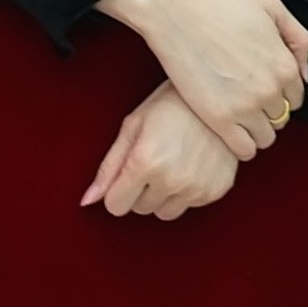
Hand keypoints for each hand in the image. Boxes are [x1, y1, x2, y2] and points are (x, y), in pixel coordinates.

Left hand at [83, 80, 243, 221]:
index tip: (128, 172)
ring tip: (174, 163)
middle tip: (155, 160)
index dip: (118, 189)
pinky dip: (189, 191)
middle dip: (142, 190)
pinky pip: (191, 205)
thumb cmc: (172, 103)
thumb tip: (88, 200)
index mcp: (144, 162)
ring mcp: (196, 186)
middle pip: (141, 209)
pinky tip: (193, 164)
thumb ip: (109, 167)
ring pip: (166, 212)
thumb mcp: (134, 126)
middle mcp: (171, 179)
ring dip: (164, 195)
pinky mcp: (217, 189)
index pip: (116, 206)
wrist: (220, 94)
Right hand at [102, 0, 307, 150]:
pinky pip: (245, 150)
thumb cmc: (220, 8)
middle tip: (247, 99)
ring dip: (257, 130)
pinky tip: (231, 132)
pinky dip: (243, 146)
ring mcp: (246, 107)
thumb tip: (304, 74)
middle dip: (268, 111)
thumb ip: (299, 40)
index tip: (263, 88)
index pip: (296, 97)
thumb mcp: (272, 8)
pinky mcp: (220, 120)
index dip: (281, 93)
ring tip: (239, 116)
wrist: (177, 15)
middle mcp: (270, 89)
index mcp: (285, 65)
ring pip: (266, 138)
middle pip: (281, 118)